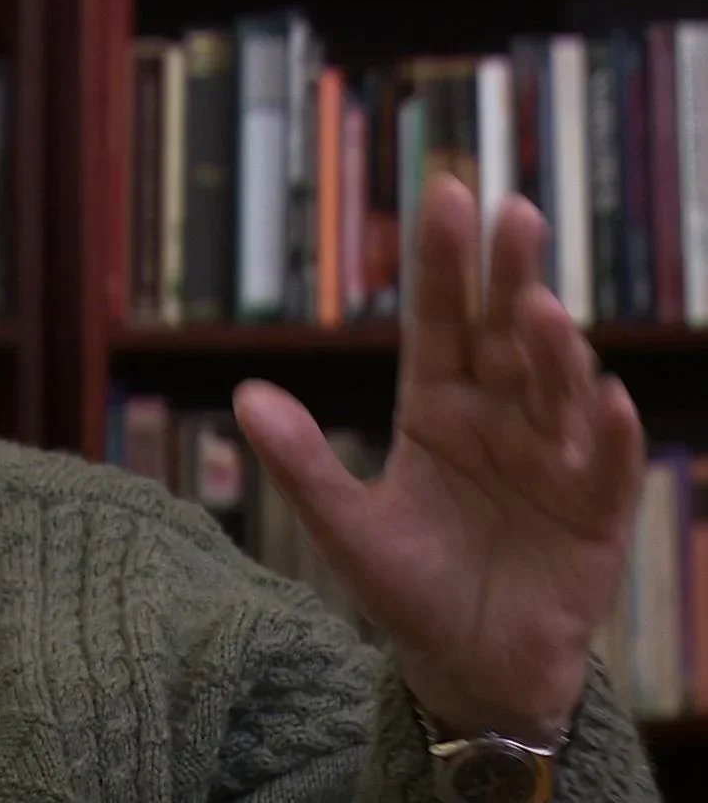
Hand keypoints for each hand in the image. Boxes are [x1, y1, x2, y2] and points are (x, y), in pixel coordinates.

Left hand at [232, 174, 643, 742]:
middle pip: (505, 336)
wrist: (467, 666)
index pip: (441, 321)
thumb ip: (302, 463)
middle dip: (510, 277)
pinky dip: (611, 438)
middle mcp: (500, 418)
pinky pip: (606, 469)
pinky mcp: (595, 514)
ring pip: (557, 391)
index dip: (444, 262)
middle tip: (513, 213)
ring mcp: (553, 460)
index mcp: (437, 409)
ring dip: (553, 352)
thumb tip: (247, 395)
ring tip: (540, 313)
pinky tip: (611, 403)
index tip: (446, 192)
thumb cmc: (408, 588)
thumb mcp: (344, 527)